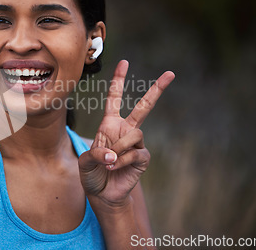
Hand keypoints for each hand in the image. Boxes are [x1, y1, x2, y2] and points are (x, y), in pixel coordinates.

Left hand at [79, 60, 174, 206]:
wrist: (101, 193)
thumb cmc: (91, 173)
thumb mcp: (85, 161)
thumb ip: (95, 154)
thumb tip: (114, 154)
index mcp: (109, 124)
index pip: (114, 98)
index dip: (118, 80)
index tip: (124, 62)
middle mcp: (125, 130)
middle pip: (144, 107)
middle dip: (157, 90)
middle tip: (171, 73)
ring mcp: (136, 144)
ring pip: (136, 133)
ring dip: (121, 146)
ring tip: (109, 161)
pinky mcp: (142, 158)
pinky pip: (136, 153)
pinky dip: (123, 160)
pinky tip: (115, 167)